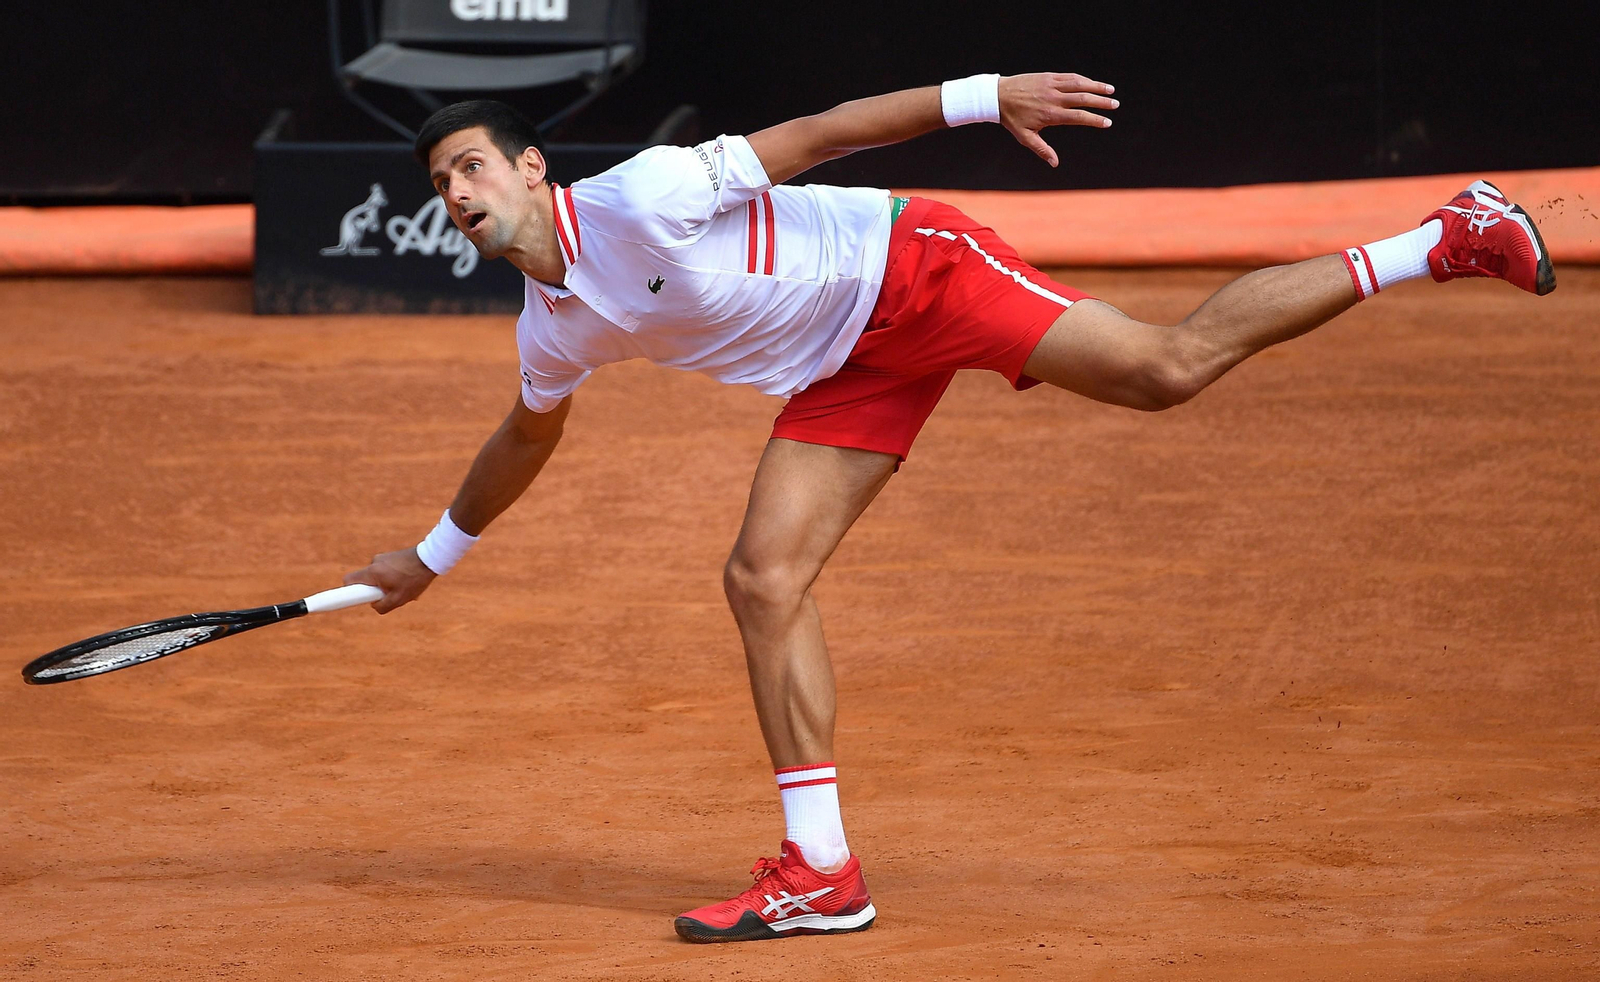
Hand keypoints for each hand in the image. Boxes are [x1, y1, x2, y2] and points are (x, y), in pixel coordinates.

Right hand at [343, 547, 436, 613]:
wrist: (431, 558)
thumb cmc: (414, 579)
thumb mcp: (398, 599)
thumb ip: (381, 606)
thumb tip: (374, 605)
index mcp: (372, 572)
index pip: (348, 581)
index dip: (343, 592)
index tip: (340, 600)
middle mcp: (374, 563)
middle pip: (365, 582)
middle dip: (375, 592)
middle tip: (391, 595)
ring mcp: (383, 558)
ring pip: (378, 578)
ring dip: (388, 586)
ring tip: (406, 588)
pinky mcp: (391, 557)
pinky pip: (386, 572)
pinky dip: (394, 579)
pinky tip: (410, 582)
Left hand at [999, 72, 1118, 167]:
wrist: (997, 95)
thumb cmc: (1011, 118)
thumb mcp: (1024, 137)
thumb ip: (1042, 149)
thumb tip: (1055, 164)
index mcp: (1050, 115)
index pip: (1078, 117)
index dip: (1095, 119)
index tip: (1107, 122)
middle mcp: (1054, 99)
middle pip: (1083, 99)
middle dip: (1101, 102)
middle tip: (1115, 105)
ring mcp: (1052, 85)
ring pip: (1079, 84)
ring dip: (1097, 87)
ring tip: (1111, 91)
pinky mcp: (1048, 76)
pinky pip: (1070, 77)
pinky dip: (1083, 79)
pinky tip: (1093, 83)